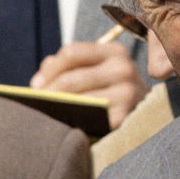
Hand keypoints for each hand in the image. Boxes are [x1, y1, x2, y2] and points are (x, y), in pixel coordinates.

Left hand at [31, 41, 147, 128]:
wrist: (145, 116)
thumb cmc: (112, 91)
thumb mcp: (97, 70)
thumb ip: (68, 66)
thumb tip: (38, 82)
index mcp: (116, 52)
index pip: (72, 53)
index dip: (49, 69)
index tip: (36, 85)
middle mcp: (124, 69)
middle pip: (71, 79)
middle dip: (48, 93)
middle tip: (34, 104)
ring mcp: (127, 94)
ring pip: (78, 101)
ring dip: (56, 109)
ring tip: (43, 115)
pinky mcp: (124, 118)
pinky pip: (88, 120)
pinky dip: (72, 123)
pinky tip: (64, 126)